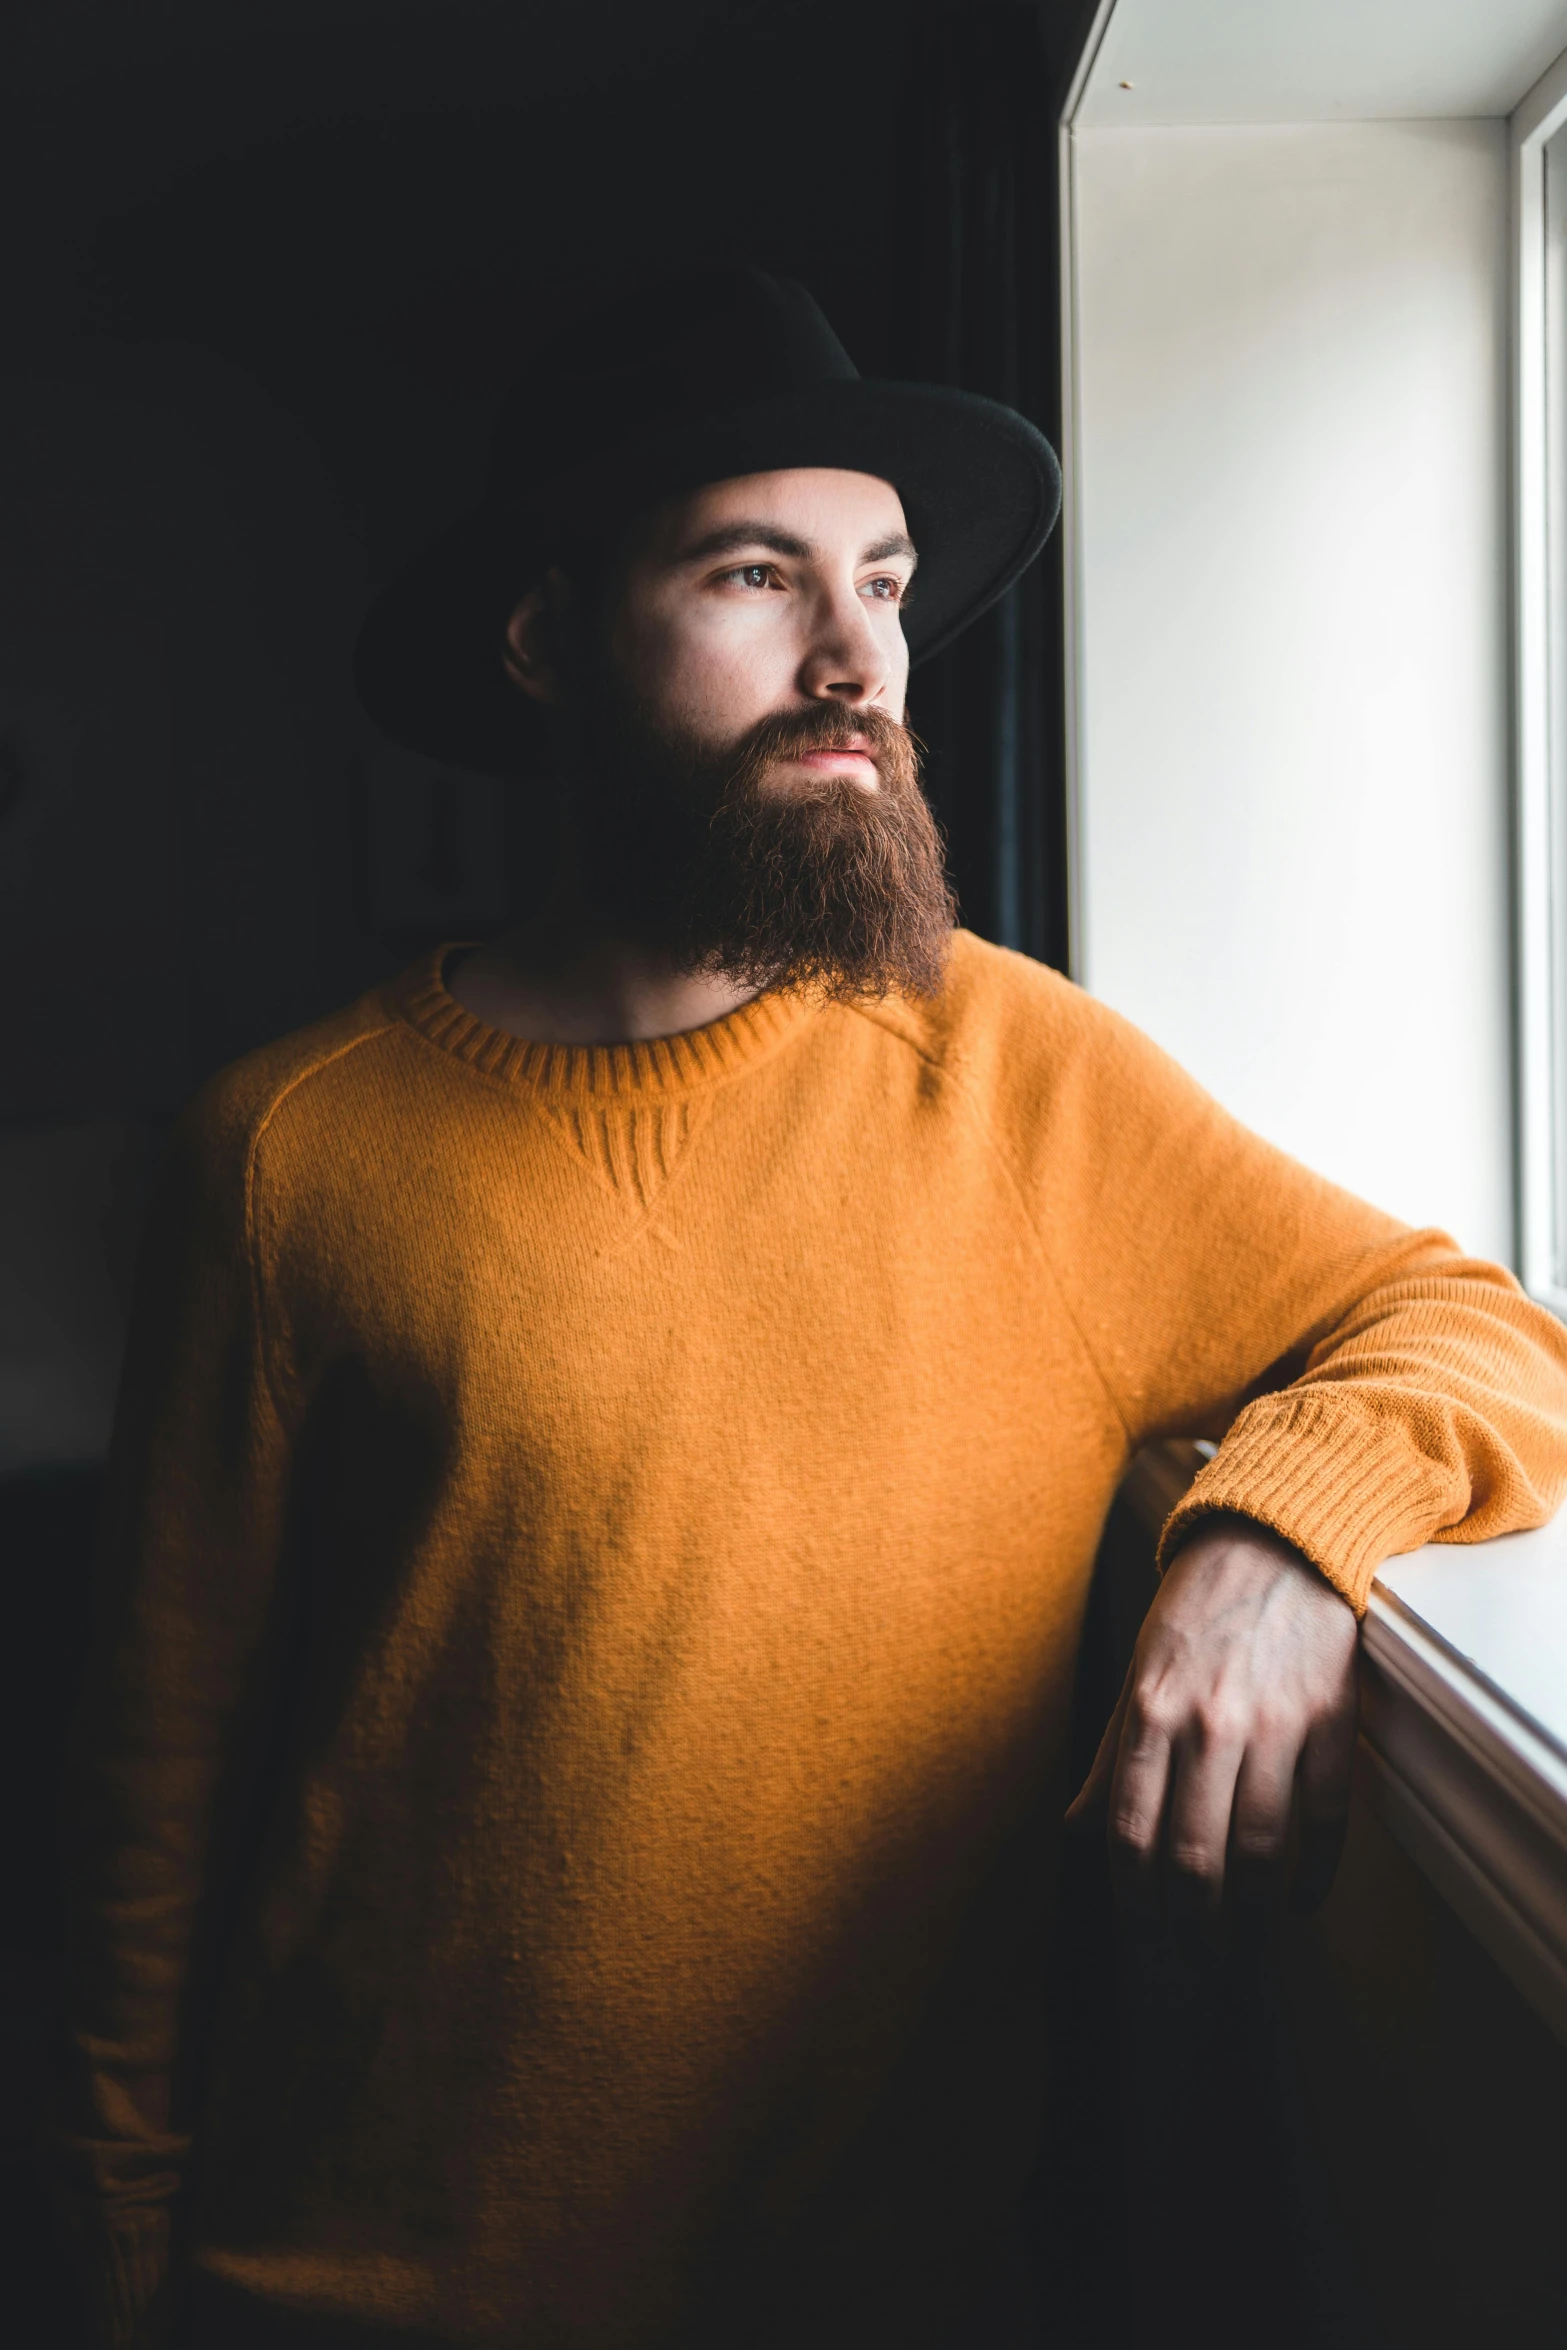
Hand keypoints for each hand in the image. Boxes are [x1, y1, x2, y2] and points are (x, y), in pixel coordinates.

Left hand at [1065, 1513, 1358, 1922]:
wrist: (1277, 1542)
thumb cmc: (1198, 1611)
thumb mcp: (1137, 1672)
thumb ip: (1113, 1756)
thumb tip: (1076, 1830)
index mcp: (1150, 1711)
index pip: (1132, 1833)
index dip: (1134, 1901)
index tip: (1141, 1940)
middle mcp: (1209, 1722)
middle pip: (1196, 1856)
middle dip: (1191, 1926)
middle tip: (1194, 1962)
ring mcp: (1275, 1724)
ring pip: (1263, 1849)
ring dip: (1252, 1914)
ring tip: (1244, 1946)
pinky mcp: (1331, 1721)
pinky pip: (1327, 1818)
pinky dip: (1316, 1874)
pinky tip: (1300, 1903)